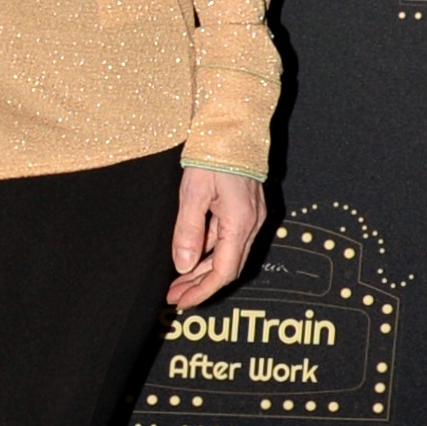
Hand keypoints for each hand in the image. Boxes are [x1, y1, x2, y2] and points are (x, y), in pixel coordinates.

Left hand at [167, 167, 264, 308]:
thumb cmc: (213, 154)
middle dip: (201, 284)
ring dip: (204, 269)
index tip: (181, 301)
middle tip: (174, 296)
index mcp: (240, 222)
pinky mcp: (247, 208)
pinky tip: (191, 254)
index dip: (202, 291)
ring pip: (229, 254)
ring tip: (178, 280)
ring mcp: (252, 215)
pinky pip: (229, 238)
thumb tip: (184, 265)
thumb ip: (188, 230)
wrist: (234, 124)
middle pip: (228, 267)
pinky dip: (210, 250)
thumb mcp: (193, 192)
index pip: (223, 271)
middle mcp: (252, 223)